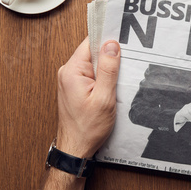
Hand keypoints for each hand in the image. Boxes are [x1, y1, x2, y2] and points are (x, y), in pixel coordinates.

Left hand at [56, 38, 120, 157]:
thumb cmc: (87, 128)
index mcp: (72, 71)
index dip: (107, 42)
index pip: (90, 43)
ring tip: (114, 86)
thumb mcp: (104, 98)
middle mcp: (67, 72)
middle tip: (121, 72)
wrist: (75, 148)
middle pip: (93, 53)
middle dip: (109, 60)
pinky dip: (102, 80)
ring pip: (94, 65)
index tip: (123, 43)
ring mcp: (70, 80)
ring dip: (107, 72)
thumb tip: (112, 44)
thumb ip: (108, 70)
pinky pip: (91, 75)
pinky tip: (108, 91)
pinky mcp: (74, 87)